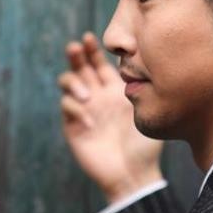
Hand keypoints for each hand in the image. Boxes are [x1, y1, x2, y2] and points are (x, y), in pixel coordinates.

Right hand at [58, 32, 163, 202]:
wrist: (134, 174)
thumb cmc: (145, 145)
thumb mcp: (145, 111)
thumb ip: (138, 88)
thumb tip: (135, 62)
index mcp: (114, 88)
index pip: (100, 61)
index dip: (93, 49)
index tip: (91, 38)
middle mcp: (97, 94)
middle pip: (80, 65)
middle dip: (76, 54)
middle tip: (76, 48)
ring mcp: (84, 108)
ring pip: (67, 81)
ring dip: (74, 82)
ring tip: (88, 95)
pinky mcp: (73, 125)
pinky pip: (67, 106)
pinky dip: (76, 109)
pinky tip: (92, 123)